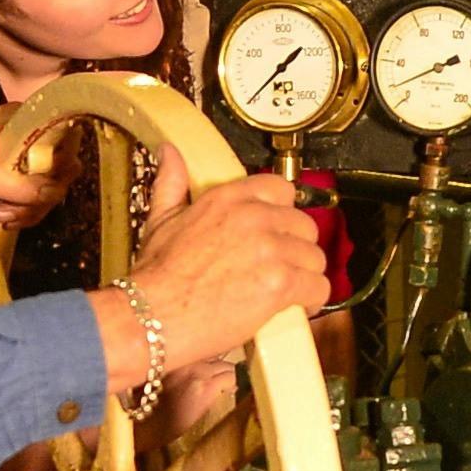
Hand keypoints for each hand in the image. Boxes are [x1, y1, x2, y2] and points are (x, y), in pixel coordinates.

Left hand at [0, 105, 66, 234]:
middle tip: (11, 204)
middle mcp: (24, 138)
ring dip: (29, 208)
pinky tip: (2, 218)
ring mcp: (21, 163)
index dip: (63, 158)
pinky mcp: (17, 184)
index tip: (48, 181)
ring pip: (50, 189)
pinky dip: (24, 214)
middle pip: (61, 166)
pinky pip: (37, 201)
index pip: (61, 132)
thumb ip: (22, 185)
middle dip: (41, 193)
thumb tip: (56, 192)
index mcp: (17, 120)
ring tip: (1, 214)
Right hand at [108, 172, 329, 384]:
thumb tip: (169, 152)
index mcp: (228, 198)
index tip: (277, 231)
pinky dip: (309, 302)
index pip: (282, 190)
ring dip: (303, 276)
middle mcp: (254, 217)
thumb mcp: (161, 220)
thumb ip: (172, 182)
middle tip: (278, 268)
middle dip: (294, 249)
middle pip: (304, 225)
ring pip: (314, 258)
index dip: (283, 213)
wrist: (153, 317)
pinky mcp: (280, 283)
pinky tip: (292, 307)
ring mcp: (270, 249)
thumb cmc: (156, 277)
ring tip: (283, 291)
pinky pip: (318, 287)